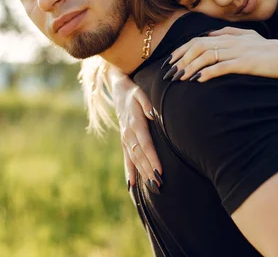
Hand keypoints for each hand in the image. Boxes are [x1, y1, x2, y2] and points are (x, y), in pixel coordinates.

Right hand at [110, 72, 162, 192]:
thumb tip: (152, 115)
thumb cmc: (133, 92)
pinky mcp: (124, 141)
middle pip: (140, 156)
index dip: (152, 158)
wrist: (117, 90)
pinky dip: (129, 172)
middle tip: (159, 185)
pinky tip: (132, 185)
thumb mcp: (140, 93)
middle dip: (149, 171)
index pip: (146, 144)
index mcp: (134, 123)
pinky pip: (126, 159)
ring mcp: (125, 139)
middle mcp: (128, 134)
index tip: (160, 171)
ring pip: (134, 160)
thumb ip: (146, 103)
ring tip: (152, 188)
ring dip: (143, 174)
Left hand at [165, 27, 277, 86]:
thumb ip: (228, 32)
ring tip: (179, 78)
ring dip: (190, 67)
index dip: (181, 50)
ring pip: (207, 56)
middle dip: (181, 59)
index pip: (198, 40)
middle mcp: (230, 41)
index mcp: (228, 36)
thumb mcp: (247, 37)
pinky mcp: (245, 63)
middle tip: (169, 73)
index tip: (170, 62)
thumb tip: (209, 32)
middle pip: (198, 46)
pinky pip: (222, 66)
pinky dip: (208, 72)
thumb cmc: (267, 51)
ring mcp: (237, 51)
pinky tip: (198, 80)